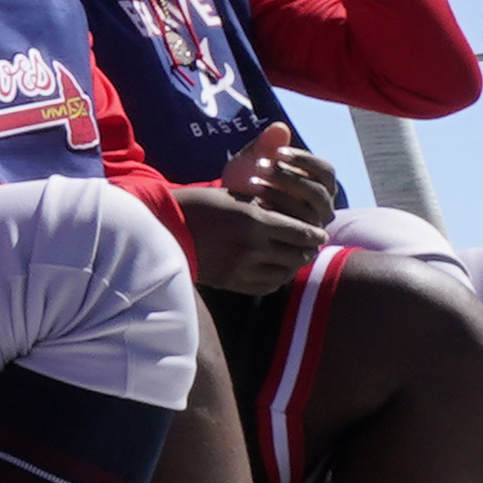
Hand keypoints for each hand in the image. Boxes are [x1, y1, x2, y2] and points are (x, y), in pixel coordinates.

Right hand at [174, 183, 323, 297]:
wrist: (164, 228)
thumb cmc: (199, 205)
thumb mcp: (234, 196)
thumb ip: (266, 206)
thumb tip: (295, 215)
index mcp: (254, 221)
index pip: (301, 233)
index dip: (314, 234)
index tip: (319, 233)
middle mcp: (252, 247)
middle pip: (298, 255)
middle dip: (307, 250)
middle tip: (310, 245)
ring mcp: (242, 268)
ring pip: (285, 273)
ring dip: (293, 265)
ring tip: (293, 257)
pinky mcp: (231, 282)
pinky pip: (267, 286)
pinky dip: (276, 278)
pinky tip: (275, 269)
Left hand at [226, 128, 340, 222]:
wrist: (227, 214)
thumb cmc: (246, 182)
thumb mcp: (251, 161)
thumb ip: (265, 145)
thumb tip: (280, 127)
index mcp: (320, 184)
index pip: (326, 171)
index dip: (304, 160)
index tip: (278, 151)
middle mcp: (323, 208)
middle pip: (318, 191)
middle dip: (289, 177)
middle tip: (261, 164)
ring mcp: (313, 228)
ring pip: (308, 212)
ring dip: (280, 194)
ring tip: (252, 181)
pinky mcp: (301, 246)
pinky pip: (295, 231)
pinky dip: (274, 214)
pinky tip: (253, 204)